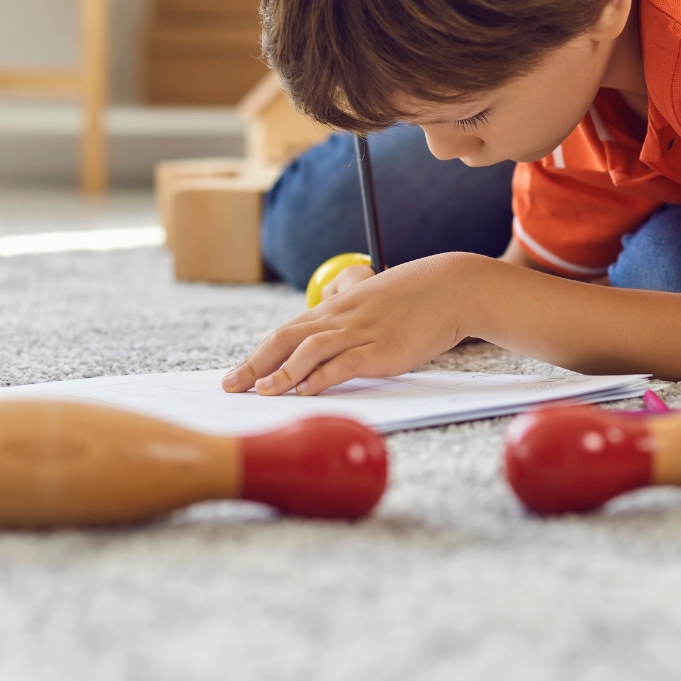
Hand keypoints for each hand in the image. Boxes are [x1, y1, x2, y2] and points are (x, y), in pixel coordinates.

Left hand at [223, 253, 476, 396]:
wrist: (451, 288)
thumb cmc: (414, 297)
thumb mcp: (372, 299)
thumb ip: (347, 309)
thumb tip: (329, 318)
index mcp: (336, 308)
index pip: (287, 331)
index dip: (258, 354)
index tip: (236, 374)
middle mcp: (341, 318)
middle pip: (287, 338)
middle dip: (255, 363)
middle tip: (229, 385)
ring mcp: (361, 333)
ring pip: (310, 350)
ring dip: (281, 372)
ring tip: (260, 392)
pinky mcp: (382, 349)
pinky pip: (344, 362)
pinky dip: (322, 376)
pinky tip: (305, 390)